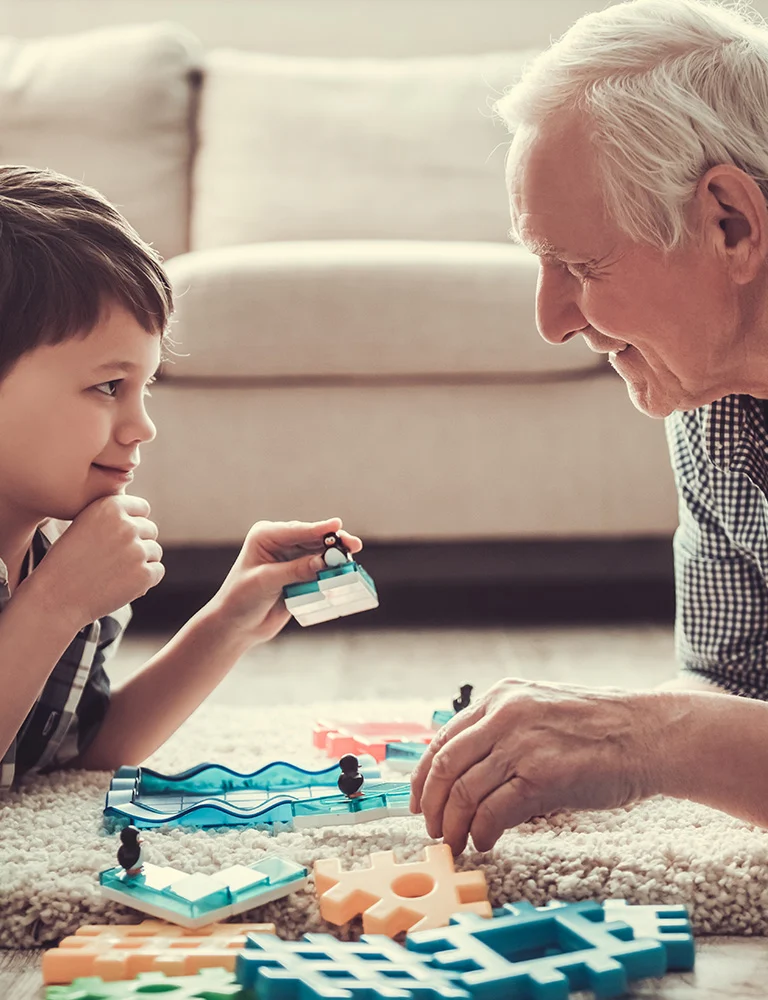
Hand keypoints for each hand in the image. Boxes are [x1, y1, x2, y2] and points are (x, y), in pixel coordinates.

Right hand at [25, 494, 163, 629]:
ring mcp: (137, 550)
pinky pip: (157, 571)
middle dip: (138, 543)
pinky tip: (123, 584)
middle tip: (116, 560)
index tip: (122, 537)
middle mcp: (126, 525)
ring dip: (142, 562)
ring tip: (115, 573)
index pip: (142, 508)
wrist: (55, 597)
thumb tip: (141, 516)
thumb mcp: (83, 525)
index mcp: (109, 507)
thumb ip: (112, 516)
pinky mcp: (144, 574)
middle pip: (151, 530)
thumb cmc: (66, 562)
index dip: (134, 522)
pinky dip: (146, 580)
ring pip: (154, 551)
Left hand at [209, 517, 362, 644]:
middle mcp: (281, 543)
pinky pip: (321, 571)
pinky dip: (332, 573)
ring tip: (351, 562)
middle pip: (314, 539)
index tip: (337, 524)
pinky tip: (345, 574)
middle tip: (353, 546)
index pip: (297, 530)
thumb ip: (295, 570)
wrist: (236, 626)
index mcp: (266, 536)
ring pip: (321, 554)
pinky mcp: (301, 576)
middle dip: (334, 542)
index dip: (319, 529)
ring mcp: (292, 559)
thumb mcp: (266, 582)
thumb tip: (324, 561)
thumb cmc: (241, 599)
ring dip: (336, 558)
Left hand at [410, 678, 664, 853]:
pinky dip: (482, 833)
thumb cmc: (600, 728)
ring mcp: (522, 743)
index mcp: (501, 696)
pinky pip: (493, 812)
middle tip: (432, 831)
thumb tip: (464, 776)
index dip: (422, 777)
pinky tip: (486, 842)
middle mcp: (505, 714)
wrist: (650, 733)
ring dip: (454, 826)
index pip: (443, 739)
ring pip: (463, 792)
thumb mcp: (540, 709)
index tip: (418, 803)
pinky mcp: (542, 775)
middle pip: (444, 767)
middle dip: (431, 806)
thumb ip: (503, 731)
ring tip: (457, 843)